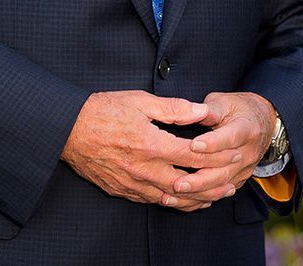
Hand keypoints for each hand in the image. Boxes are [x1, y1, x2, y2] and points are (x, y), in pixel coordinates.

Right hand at [61, 91, 243, 211]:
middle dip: (214, 183)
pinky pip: (155, 201)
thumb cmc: (103, 110)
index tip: (233, 152)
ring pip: (173, 197)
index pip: (193, 154)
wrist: (69, 130)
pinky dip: (175, 202)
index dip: (216, 155)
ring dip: (198, 198)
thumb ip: (174, 108)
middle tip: (233, 182)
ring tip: (218, 196)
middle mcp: (145, 168)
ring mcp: (134, 183)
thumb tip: (202, 110)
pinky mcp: (124, 190)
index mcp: (151, 143)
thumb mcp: (140, 101)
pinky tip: (186, 200)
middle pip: (188, 181)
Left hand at [159, 92, 274, 207]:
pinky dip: (204, 197)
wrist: (263, 123)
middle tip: (177, 182)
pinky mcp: (240, 179)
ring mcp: (245, 169)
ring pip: (222, 184)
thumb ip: (208, 109)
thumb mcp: (225, 102)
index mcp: (246, 128)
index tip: (192, 146)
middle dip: (200, 178)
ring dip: (199, 191)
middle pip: (224, 169)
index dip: (211, 143)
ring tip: (176, 192)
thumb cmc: (238, 109)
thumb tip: (188, 112)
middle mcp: (248, 153)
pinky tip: (185, 200)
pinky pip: (222, 192)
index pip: (229, 138)